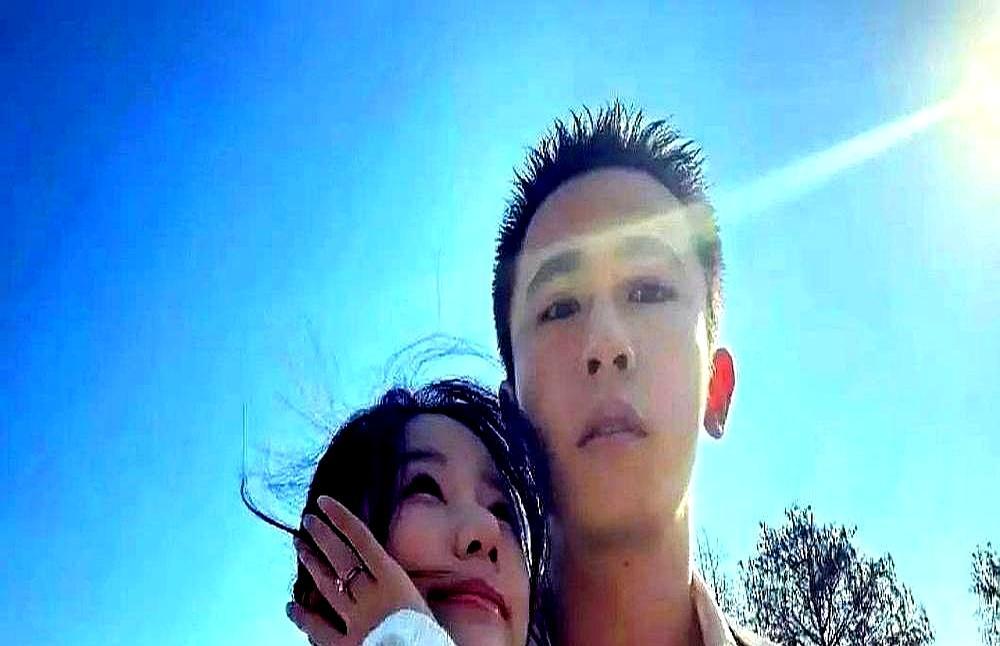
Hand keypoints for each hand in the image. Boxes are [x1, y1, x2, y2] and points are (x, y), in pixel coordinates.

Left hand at [287, 495, 431, 644]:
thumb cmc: (429, 632)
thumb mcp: (420, 598)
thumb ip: (399, 583)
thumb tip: (387, 567)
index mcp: (393, 579)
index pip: (361, 539)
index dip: (341, 518)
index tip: (324, 501)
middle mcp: (371, 594)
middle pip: (340, 558)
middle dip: (322, 535)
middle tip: (307, 520)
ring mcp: (355, 619)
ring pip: (328, 585)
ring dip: (311, 563)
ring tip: (298, 545)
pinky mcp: (345, 645)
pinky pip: (318, 629)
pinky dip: (302, 617)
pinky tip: (291, 606)